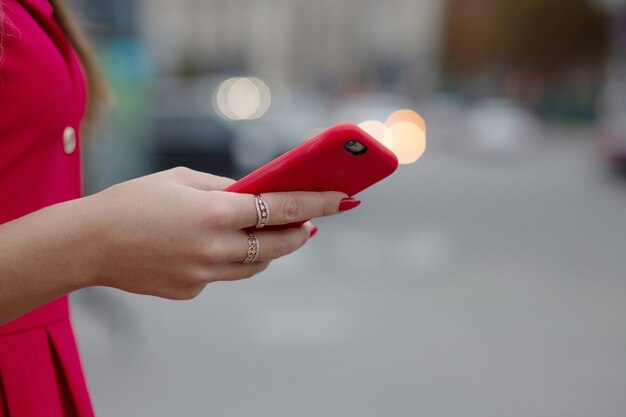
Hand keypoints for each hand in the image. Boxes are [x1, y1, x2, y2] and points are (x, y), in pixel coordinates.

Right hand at [83, 167, 352, 299]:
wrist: (88, 243)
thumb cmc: (132, 202)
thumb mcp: (181, 179)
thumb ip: (224, 187)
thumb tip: (255, 193)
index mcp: (214, 212)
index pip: (281, 208)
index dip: (316, 203)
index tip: (342, 199)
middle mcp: (214, 247)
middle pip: (278, 246)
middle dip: (301, 234)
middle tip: (311, 224)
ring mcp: (203, 274)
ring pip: (255, 265)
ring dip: (269, 250)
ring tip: (271, 234)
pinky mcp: (191, 290)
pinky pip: (224, 274)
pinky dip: (231, 260)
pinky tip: (219, 247)